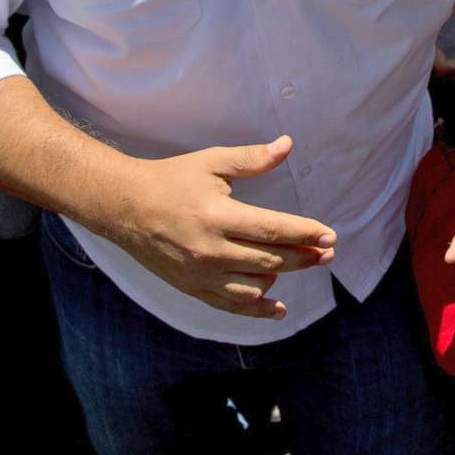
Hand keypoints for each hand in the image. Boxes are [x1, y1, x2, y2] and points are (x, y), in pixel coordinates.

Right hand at [105, 136, 336, 318]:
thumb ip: (251, 158)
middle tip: (328, 253)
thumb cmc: (171, 180)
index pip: (273, 230)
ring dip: (282, 277)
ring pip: (254, 286)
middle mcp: (211, 250)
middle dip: (304, 257)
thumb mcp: (211, 162)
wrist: (124, 207)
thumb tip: (287, 145)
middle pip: (270, 259)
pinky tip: (277, 308)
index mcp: (218, 215)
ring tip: (302, 264)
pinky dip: (257, 309)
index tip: (330, 236)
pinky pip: (230, 305)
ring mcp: (200, 273)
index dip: (305, 233)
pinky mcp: (192, 288)